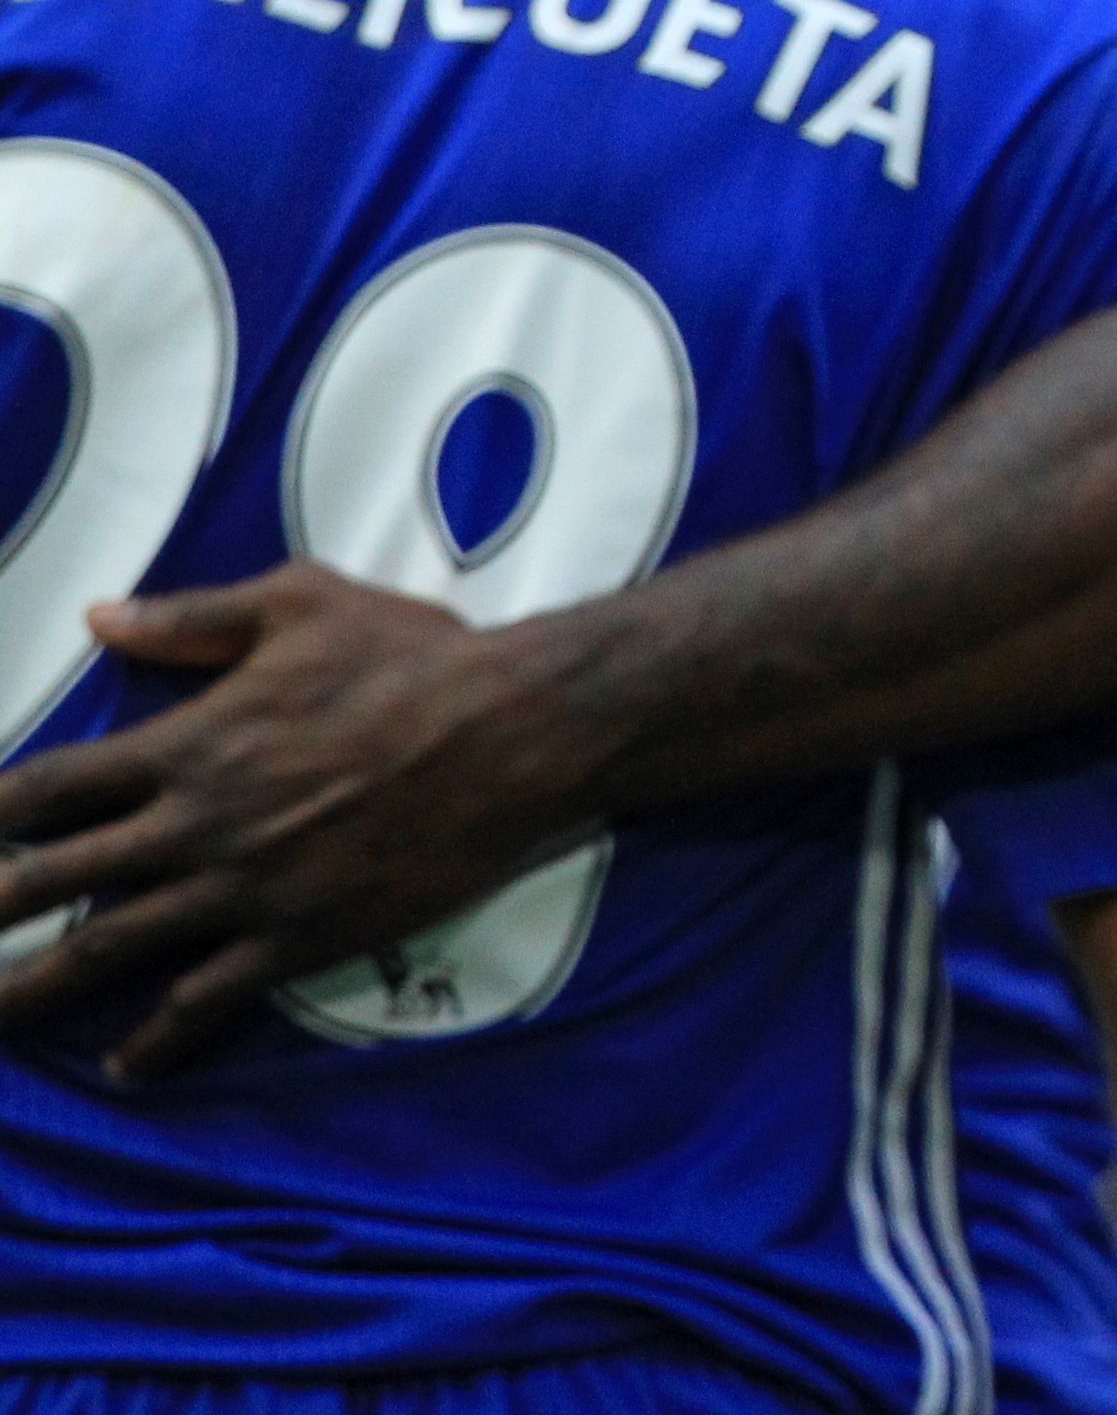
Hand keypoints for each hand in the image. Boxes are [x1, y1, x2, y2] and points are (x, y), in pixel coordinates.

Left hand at [0, 564, 602, 1077]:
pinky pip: (204, 1002)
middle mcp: (195, 824)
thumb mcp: (304, 604)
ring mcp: (242, 890)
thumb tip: (101, 618)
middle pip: (50, 881)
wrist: (516, 731)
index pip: (48, 788)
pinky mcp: (298, 937)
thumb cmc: (415, 657)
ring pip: (106, 951)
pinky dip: (156, 1041)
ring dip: (30, 992)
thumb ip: (194, 618)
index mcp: (187, 744)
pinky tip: (125, 1065)